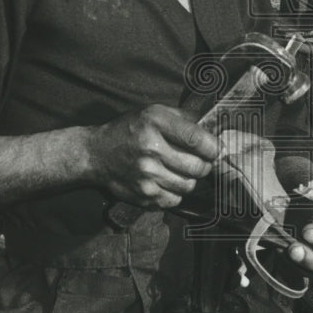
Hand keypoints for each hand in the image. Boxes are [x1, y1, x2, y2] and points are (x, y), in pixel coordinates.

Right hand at [86, 105, 220, 209]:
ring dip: (190, 179)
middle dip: (204, 165)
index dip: (213, 147)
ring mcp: (147, 175)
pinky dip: (176, 193)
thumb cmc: (129, 130)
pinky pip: (175, 200)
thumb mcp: (153, 112)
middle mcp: (151, 149)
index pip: (197, 140)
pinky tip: (166, 181)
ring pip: (189, 185)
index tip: (215, 149)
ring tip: (181, 171)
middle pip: (198, 167)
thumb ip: (183, 117)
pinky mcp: (144, 195)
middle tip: (199, 161)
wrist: (96, 154)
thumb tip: (211, 129)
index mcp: (155, 123)